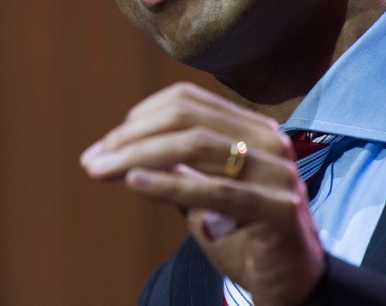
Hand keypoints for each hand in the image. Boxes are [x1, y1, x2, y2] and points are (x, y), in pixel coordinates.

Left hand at [80, 82, 323, 305]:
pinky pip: (215, 190)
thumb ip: (173, 165)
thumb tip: (118, 146)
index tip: (105, 144)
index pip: (186, 101)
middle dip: (131, 136)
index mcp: (251, 127)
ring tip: (103, 170)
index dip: (139, 117)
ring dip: (139, 155)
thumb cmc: (243, 235)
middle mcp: (268, 141)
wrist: (292, 285)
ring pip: (196, 146)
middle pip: (186, 119)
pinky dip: (170, 183)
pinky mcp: (280, 209)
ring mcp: (278, 173)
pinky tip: (134, 181)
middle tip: (93, 159)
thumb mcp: (202, 192)